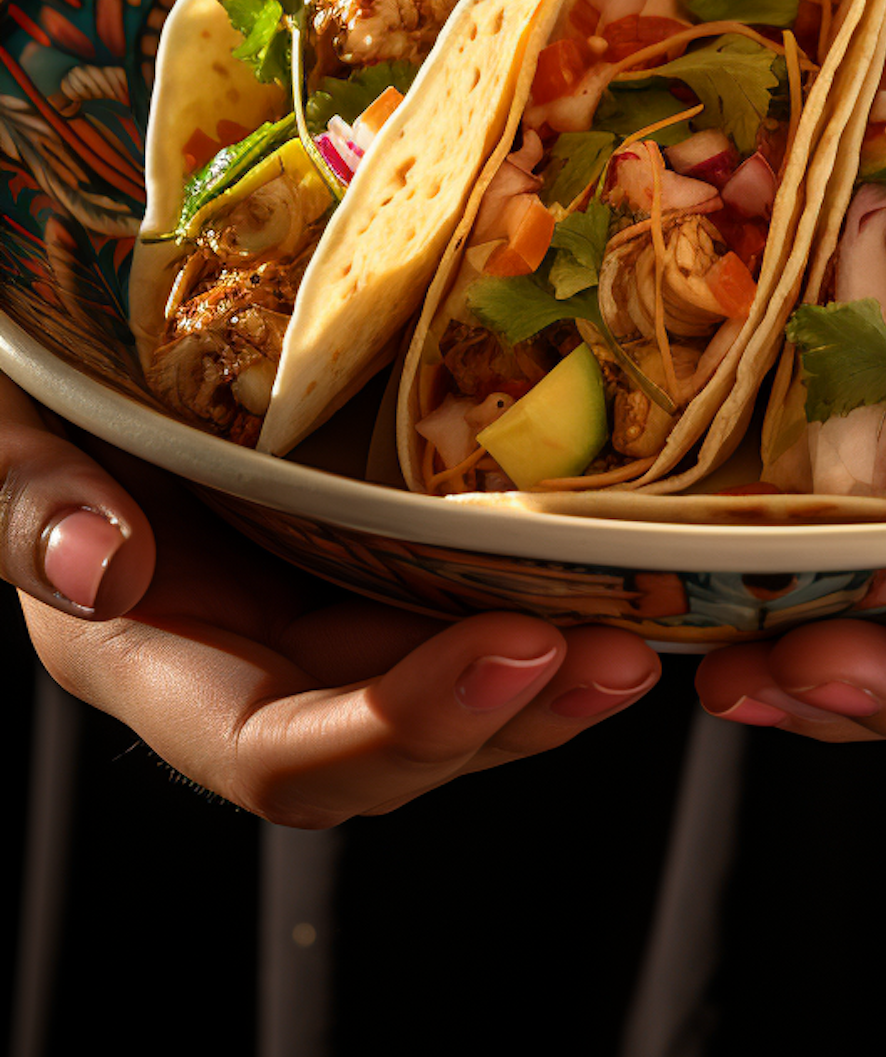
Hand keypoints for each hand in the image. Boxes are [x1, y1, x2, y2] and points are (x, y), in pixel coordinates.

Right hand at [2, 376, 659, 821]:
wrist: (49, 305)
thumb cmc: (20, 374)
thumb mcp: (0, 424)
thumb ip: (25, 498)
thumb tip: (91, 571)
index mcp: (143, 649)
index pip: (270, 752)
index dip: (393, 728)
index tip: (511, 651)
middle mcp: (241, 651)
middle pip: (387, 745)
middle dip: (509, 718)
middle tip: (622, 652)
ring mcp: (308, 602)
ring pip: (442, 686)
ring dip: (549, 676)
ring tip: (649, 627)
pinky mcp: (360, 546)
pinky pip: (457, 596)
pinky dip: (541, 592)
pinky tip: (619, 559)